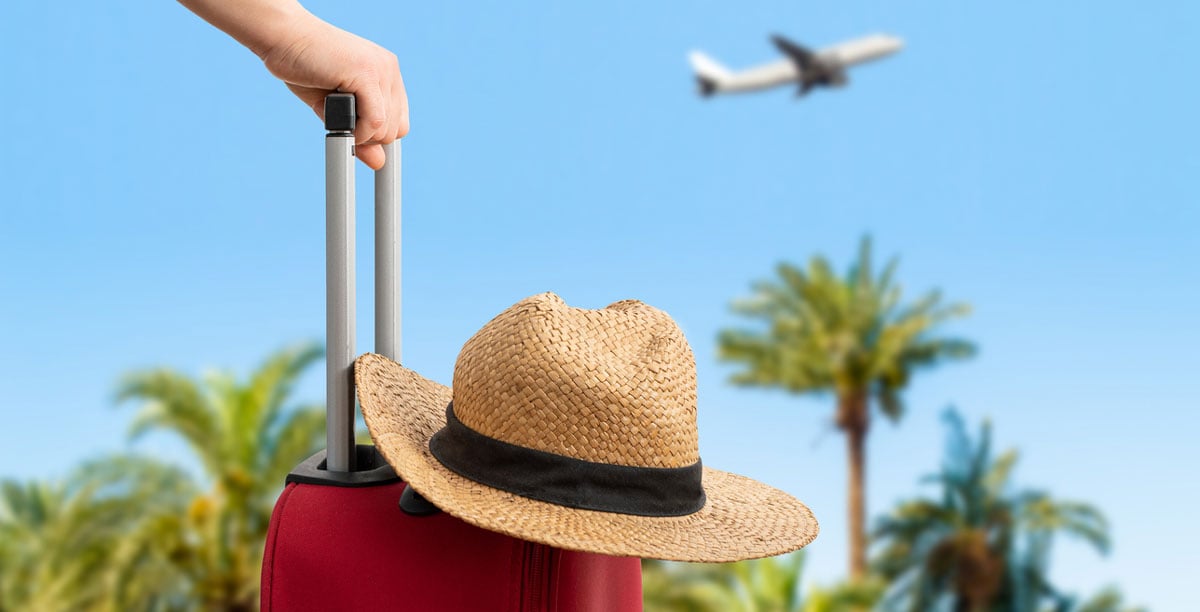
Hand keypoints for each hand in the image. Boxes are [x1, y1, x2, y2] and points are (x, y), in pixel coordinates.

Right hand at [261, 14, 408, 169]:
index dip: (378, 138)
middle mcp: (389, 69)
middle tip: (340, 127)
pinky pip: (375, 122)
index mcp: (386, 73)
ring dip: (359, 136)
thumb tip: (379, 163)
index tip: (358, 142)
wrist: (282, 38)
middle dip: (367, 139)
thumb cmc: (304, 69)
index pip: (400, 122)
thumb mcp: (336, 109)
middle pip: (396, 130)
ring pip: (386, 129)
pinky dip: (358, 133)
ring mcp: (381, 70)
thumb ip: (359, 133)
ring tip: (334, 117)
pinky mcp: (366, 74)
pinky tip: (339, 123)